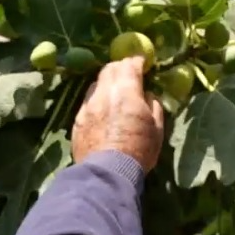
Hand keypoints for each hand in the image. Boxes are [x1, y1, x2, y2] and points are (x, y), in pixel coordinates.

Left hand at [72, 56, 164, 171]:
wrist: (108, 173)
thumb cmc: (138, 150)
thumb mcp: (156, 129)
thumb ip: (153, 106)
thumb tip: (147, 95)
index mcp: (126, 91)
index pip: (129, 65)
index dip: (137, 61)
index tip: (142, 63)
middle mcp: (104, 93)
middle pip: (109, 69)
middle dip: (120, 67)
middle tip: (128, 73)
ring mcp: (87, 106)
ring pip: (96, 84)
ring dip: (106, 82)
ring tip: (114, 91)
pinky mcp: (77, 120)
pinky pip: (88, 102)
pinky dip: (97, 99)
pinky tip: (102, 109)